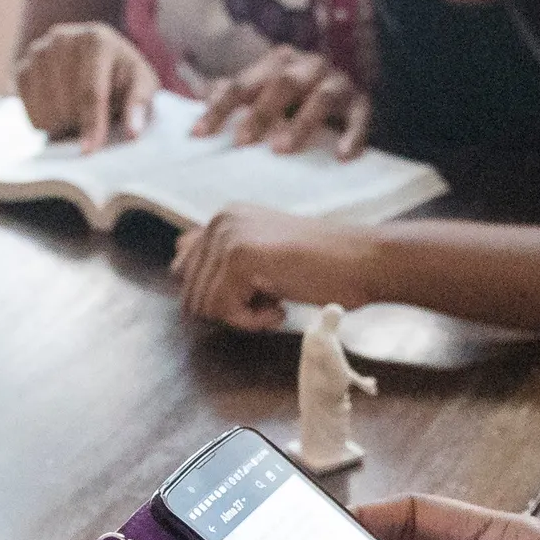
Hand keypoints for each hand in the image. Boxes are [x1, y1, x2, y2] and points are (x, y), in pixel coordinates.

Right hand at [15, 21, 162, 148]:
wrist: (100, 63)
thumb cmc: (123, 77)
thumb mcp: (142, 85)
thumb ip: (139, 105)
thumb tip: (133, 132)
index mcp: (96, 39)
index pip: (90, 91)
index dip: (91, 123)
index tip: (89, 151)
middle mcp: (62, 39)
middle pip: (65, 104)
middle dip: (81, 123)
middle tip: (97, 121)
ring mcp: (38, 52)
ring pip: (45, 111)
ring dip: (64, 124)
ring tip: (80, 114)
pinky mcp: (21, 68)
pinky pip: (29, 111)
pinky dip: (45, 121)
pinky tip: (61, 111)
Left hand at [173, 204, 373, 331]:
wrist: (364, 262)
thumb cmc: (323, 266)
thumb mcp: (263, 255)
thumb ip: (219, 256)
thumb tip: (175, 265)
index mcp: (224, 218)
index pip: (184, 268)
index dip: (218, 295)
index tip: (258, 291)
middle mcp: (220, 220)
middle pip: (191, 292)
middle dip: (228, 308)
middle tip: (270, 299)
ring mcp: (229, 236)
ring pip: (205, 306)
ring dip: (242, 317)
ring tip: (278, 302)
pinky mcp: (239, 257)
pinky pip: (223, 312)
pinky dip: (252, 322)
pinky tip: (281, 307)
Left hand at [195, 47, 370, 155]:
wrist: (346, 101)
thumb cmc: (293, 103)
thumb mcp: (262, 96)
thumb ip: (233, 98)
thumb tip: (199, 106)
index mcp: (278, 62)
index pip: (243, 84)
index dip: (220, 108)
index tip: (199, 135)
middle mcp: (309, 66)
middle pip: (283, 84)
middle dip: (261, 112)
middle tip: (243, 142)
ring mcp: (338, 82)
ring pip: (321, 98)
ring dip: (301, 123)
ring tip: (283, 149)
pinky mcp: (362, 104)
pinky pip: (359, 118)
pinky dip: (352, 135)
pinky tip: (342, 155)